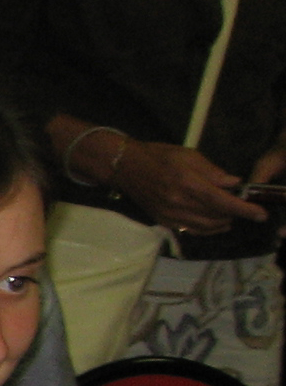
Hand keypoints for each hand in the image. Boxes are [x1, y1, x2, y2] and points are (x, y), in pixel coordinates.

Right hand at [107, 138, 263, 235]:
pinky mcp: (164, 221)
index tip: (260, 213)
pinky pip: (191, 230)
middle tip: (244, 207)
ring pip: (205, 226)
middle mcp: (178, 202)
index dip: (243, 209)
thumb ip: (212, 171)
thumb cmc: (158, 156)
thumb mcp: (189, 155)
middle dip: (235, 214)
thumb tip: (233, 184)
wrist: (125, 168)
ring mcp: (170, 214)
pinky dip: (208, 229)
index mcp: (186, 183)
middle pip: (216, 216)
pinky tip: (215, 223)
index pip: (221, 201)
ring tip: (231, 216)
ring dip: (223, 223)